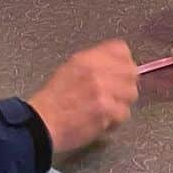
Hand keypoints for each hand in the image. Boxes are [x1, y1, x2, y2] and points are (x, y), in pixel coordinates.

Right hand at [28, 39, 139, 154]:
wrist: (41, 123)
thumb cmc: (53, 100)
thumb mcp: (70, 69)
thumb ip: (94, 64)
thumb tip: (116, 66)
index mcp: (87, 58)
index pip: (121, 49)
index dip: (124, 62)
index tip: (120, 72)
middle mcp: (97, 70)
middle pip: (131, 72)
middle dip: (126, 85)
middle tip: (115, 95)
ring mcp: (102, 90)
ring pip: (131, 94)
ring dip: (121, 104)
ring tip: (107, 109)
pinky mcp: (105, 110)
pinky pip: (124, 113)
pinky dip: (115, 121)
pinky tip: (103, 122)